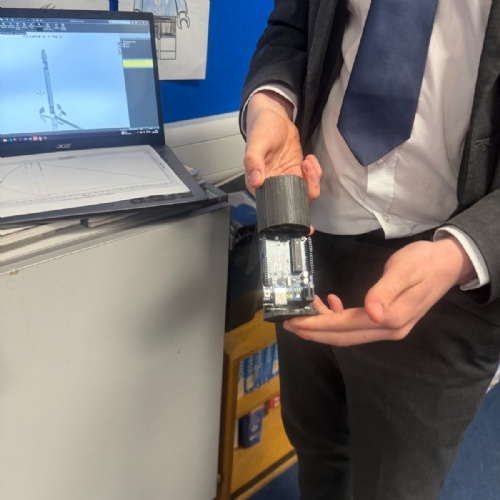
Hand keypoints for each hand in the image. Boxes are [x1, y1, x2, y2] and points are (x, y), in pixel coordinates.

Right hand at [244, 91, 320, 200]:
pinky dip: (314, 173)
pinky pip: (310, 181)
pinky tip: (309, 159)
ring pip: (304, 193)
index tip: (298, 200)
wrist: (275, 118)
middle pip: (293, 202)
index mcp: (258, 185)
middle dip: (306, 191)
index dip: (288, 208)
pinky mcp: (297, 173)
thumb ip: (253, 161)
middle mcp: (272, 186)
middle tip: (307, 169)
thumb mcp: (256, 142)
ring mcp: (286, 181)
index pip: (273, 205)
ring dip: (312, 180)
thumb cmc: (262, 129)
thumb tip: (255, 182)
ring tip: (308, 161)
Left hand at [283, 236, 475, 345]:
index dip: (318, 325)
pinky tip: (330, 302)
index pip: (346, 326)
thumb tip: (372, 313)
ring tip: (303, 312)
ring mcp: (390, 328)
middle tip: (288, 324)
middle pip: (343, 336)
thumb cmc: (424, 262)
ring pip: (348, 333)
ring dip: (324, 325)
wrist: (447, 263)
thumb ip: (386, 292)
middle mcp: (389, 330)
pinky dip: (340, 318)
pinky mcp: (388, 320)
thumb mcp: (404, 271)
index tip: (295, 322)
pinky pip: (358, 325)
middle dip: (314, 331)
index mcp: (392, 319)